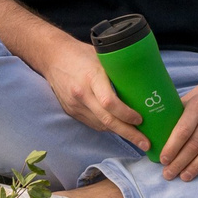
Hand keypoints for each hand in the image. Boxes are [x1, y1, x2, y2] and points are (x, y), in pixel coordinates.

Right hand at [33, 40, 149, 152]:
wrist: (52, 57)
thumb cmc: (81, 54)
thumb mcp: (102, 57)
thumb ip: (117, 72)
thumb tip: (142, 83)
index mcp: (91, 77)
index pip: (109, 102)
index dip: (126, 114)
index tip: (141, 119)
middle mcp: (81, 94)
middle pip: (107, 120)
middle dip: (129, 133)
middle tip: (146, 143)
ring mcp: (74, 105)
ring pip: (101, 125)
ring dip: (119, 132)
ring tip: (136, 137)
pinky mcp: (71, 111)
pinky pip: (92, 123)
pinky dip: (106, 126)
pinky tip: (117, 126)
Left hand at [155, 66, 197, 179]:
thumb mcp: (192, 96)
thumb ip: (178, 112)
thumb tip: (157, 131)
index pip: (183, 130)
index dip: (172, 147)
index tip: (162, 160)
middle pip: (196, 144)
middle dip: (180, 162)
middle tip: (169, 174)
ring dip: (197, 166)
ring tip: (185, 176)